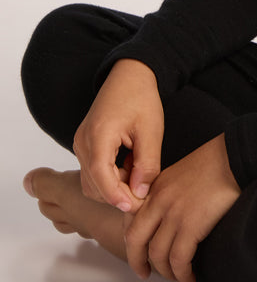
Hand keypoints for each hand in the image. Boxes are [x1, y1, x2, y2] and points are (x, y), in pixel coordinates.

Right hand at [73, 59, 163, 212]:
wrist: (129, 75)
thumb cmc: (141, 98)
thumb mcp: (151, 131)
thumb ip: (146, 165)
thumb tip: (139, 194)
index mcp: (99, 135)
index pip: (101, 177)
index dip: (116, 196)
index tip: (133, 207)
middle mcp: (83, 141)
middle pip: (93, 184)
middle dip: (117, 194)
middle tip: (144, 192)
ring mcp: (81, 143)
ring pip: (91, 181)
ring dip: (113, 186)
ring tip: (138, 172)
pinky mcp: (84, 144)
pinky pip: (92, 171)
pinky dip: (109, 176)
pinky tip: (130, 165)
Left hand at [123, 133, 240, 281]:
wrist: (234, 157)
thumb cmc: (215, 162)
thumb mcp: (180, 173)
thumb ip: (168, 193)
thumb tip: (168, 217)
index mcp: (155, 187)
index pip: (132, 220)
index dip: (133, 241)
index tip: (138, 253)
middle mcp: (159, 201)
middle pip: (135, 240)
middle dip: (137, 262)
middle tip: (144, 273)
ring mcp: (173, 213)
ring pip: (158, 254)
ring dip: (166, 272)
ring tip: (177, 276)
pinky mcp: (191, 225)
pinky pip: (179, 259)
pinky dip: (182, 273)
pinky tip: (189, 275)